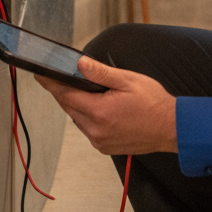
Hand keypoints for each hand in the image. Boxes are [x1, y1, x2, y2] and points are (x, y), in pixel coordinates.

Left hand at [35, 57, 177, 155]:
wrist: (171, 128)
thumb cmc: (153, 103)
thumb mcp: (128, 80)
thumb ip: (101, 73)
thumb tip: (80, 64)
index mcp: (99, 112)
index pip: (65, 95)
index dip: (51, 84)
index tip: (40, 76)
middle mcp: (96, 130)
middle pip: (70, 108)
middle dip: (67, 93)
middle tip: (67, 79)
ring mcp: (99, 141)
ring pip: (78, 119)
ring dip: (79, 106)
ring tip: (91, 92)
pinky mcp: (104, 147)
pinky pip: (88, 129)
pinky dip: (89, 118)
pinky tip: (101, 108)